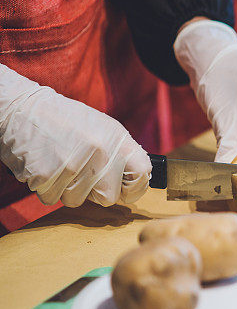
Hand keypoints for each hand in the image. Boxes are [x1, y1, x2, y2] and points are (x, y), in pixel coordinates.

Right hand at [0, 66, 150, 206]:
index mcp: (117, 138)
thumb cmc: (65, 121)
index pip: (142, 174)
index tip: (126, 190)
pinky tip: (45, 166)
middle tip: (82, 175)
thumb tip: (137, 182)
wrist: (22, 108)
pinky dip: (47, 188)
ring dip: (67, 189)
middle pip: (109, 198)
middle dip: (95, 193)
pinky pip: (52, 199)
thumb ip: (121, 154)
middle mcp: (99, 151)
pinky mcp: (46, 175)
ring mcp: (72, 164)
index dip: (135, 188)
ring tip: (60, 165)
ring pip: (77, 201)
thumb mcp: (104, 128)